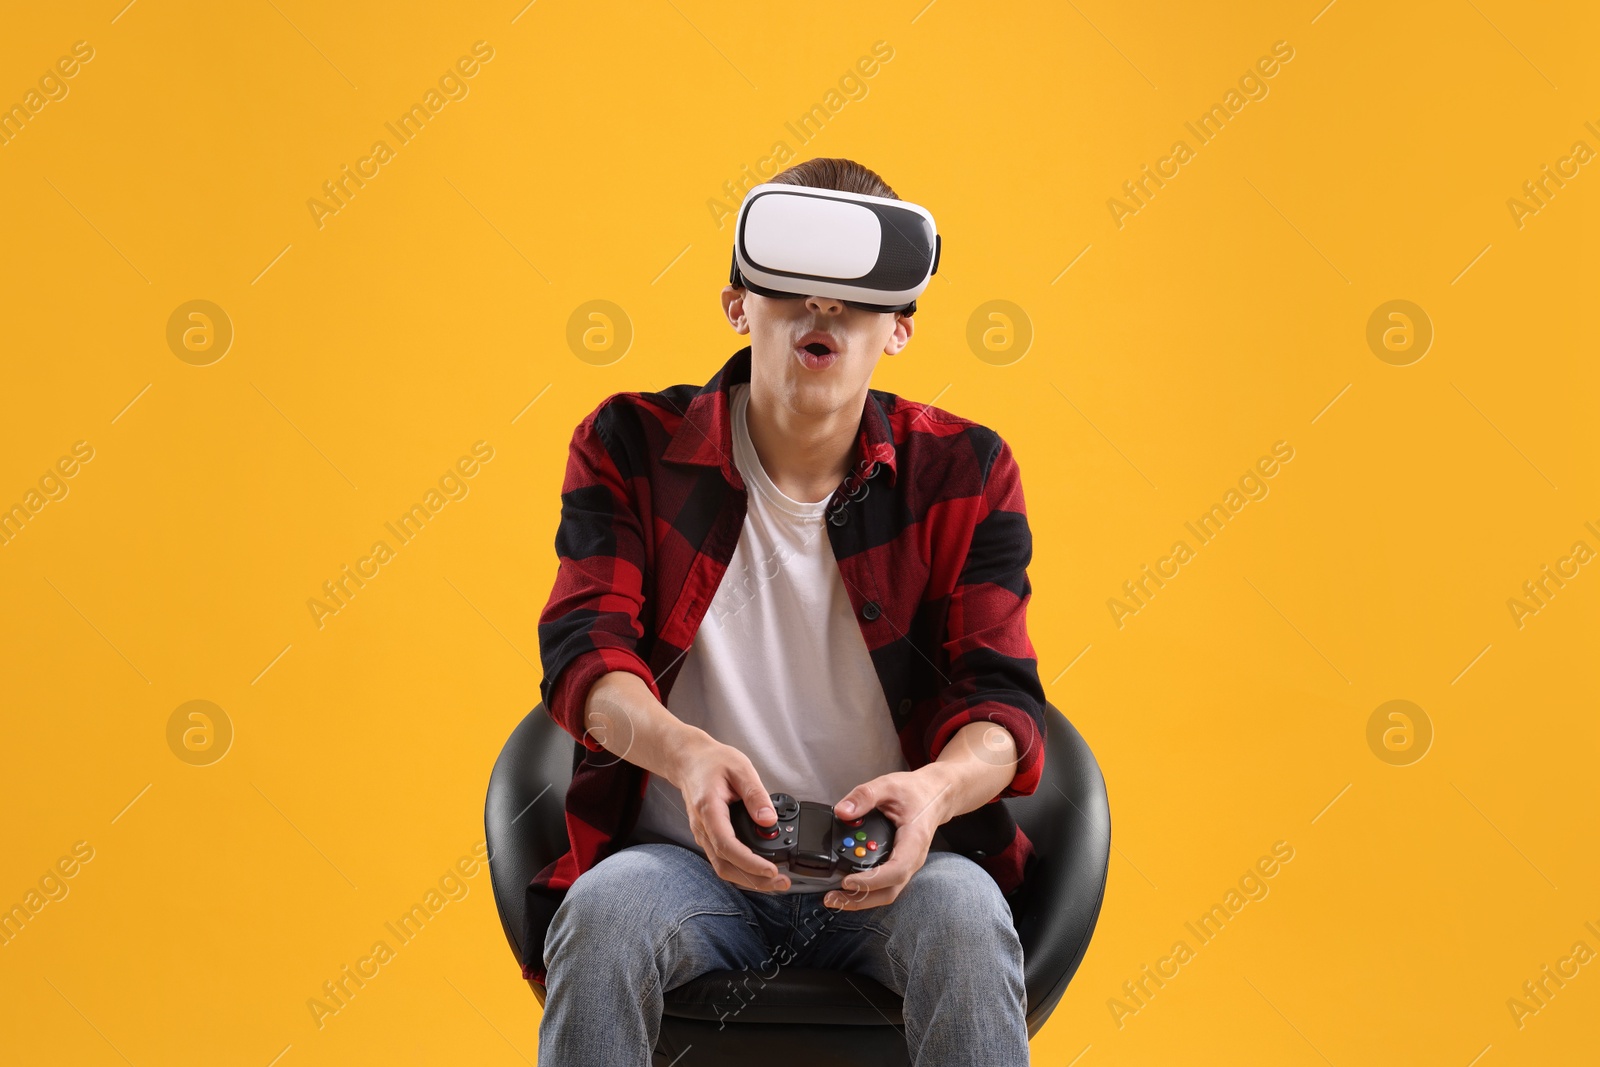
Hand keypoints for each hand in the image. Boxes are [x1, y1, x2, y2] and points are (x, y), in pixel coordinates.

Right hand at [670, 732, 790, 893]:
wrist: (688, 760)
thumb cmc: (711, 761)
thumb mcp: (740, 768)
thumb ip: (756, 794)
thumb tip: (769, 820)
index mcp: (709, 810)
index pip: (727, 846)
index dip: (749, 863)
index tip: (771, 870)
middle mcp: (702, 828)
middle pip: (725, 865)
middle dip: (753, 880)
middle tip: (781, 883)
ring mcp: (703, 835)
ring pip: (723, 867)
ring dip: (748, 879)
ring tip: (775, 881)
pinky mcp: (708, 837)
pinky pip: (723, 860)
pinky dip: (742, 870)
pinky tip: (759, 870)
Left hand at [824, 765, 955, 910]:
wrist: (935, 796)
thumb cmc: (915, 793)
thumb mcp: (889, 785)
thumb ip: (864, 796)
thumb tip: (842, 811)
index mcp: (913, 840)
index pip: (896, 870)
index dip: (871, 880)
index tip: (847, 880)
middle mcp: (912, 859)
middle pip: (889, 891)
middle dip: (860, 900)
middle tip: (831, 897)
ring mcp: (907, 865)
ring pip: (887, 893)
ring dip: (861, 900)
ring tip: (835, 898)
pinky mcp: (899, 866)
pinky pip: (884, 885)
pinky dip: (865, 891)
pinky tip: (847, 888)